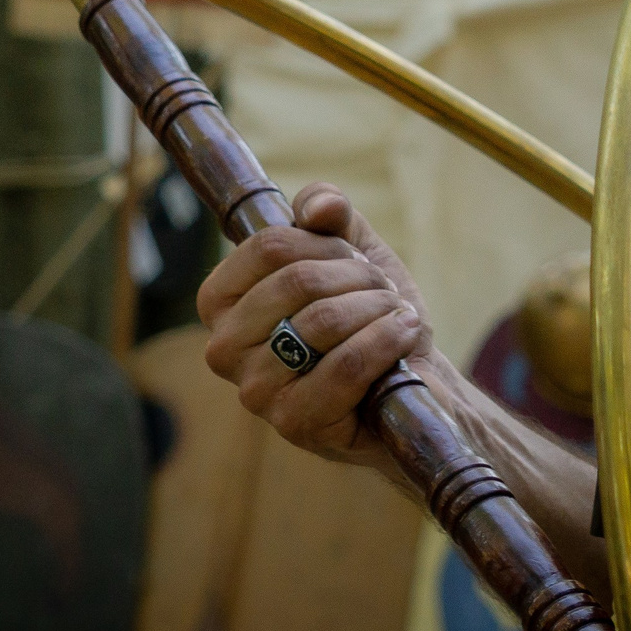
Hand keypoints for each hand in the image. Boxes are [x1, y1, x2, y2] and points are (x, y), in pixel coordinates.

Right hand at [196, 183, 439, 465]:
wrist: (409, 379)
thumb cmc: (367, 313)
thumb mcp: (350, 249)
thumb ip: (330, 213)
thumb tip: (318, 207)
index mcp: (221, 302)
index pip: (269, 246)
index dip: (325, 243)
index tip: (353, 258)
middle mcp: (223, 349)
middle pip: (297, 281)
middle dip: (358, 276)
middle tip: (382, 289)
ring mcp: (255, 391)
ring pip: (323, 321)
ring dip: (377, 307)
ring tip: (397, 312)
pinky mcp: (294, 423)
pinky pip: (346, 366)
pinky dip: (387, 340)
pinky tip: (405, 332)